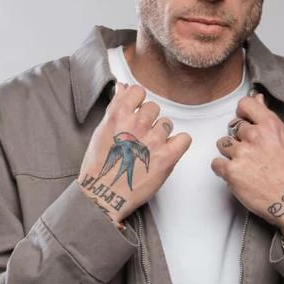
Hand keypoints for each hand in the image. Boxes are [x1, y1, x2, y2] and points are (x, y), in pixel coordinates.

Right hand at [77, 82, 191, 223]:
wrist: (103, 196)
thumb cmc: (99, 168)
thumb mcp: (101, 132)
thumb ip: (115, 108)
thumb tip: (122, 88)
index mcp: (118, 115)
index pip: (138, 91)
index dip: (138, 101)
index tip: (136, 111)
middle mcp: (137, 124)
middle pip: (154, 108)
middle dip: (149, 120)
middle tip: (141, 136)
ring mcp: (153, 140)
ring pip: (167, 123)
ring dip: (162, 133)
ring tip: (150, 148)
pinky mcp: (167, 157)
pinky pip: (184, 139)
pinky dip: (179, 144)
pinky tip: (167, 151)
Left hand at [211, 92, 283, 237]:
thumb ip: (267, 118)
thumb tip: (257, 98)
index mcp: (269, 125)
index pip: (245, 105)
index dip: (242, 114)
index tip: (245, 122)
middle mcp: (254, 136)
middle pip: (233, 127)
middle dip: (238, 139)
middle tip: (251, 154)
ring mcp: (242, 154)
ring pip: (222, 144)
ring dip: (230, 154)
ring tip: (245, 166)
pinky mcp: (232, 171)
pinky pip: (216, 163)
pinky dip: (223, 170)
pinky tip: (237, 175)